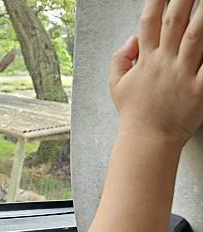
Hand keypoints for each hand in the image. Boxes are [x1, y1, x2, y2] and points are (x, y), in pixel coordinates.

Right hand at [110, 0, 202, 145]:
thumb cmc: (134, 113)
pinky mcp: (200, 90)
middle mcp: (164, 63)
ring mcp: (183, 75)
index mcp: (146, 60)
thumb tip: (132, 39)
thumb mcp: (116, 84)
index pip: (149, 22)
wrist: (147, 140)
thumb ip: (120, 58)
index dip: (155, 1)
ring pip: (197, 37)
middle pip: (175, 22)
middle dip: (183, 0)